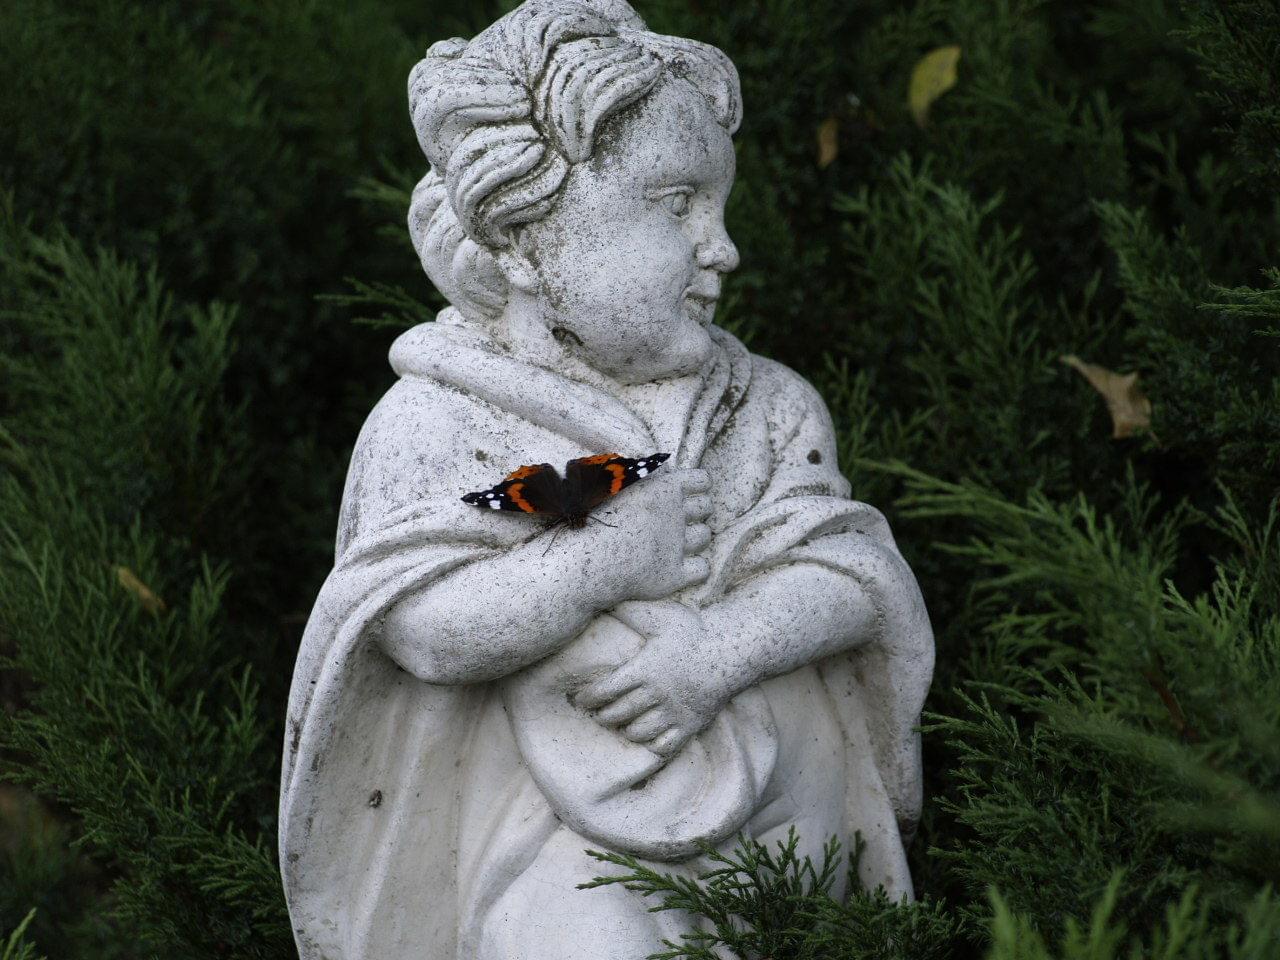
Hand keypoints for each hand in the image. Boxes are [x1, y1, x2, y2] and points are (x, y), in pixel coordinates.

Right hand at [566, 468, 712, 606]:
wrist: (586, 559)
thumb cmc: (595, 519)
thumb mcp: (617, 486)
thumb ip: (639, 476)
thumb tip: (655, 470)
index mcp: (665, 488)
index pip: (702, 480)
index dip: (697, 488)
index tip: (687, 496)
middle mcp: (677, 513)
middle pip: (706, 507)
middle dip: (696, 513)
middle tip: (676, 521)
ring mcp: (678, 545)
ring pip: (705, 536)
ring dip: (694, 538)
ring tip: (673, 543)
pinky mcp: (675, 574)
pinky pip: (703, 568)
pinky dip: (695, 568)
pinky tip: (680, 566)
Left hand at [573, 600, 736, 756]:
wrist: (732, 650)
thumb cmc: (694, 631)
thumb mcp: (661, 616)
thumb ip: (631, 611)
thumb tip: (604, 601)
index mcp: (645, 669)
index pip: (606, 691)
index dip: (589, 698)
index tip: (582, 699)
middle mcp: (657, 694)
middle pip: (618, 715)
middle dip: (603, 716)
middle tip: (598, 713)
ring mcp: (674, 712)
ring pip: (638, 732)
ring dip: (625, 730)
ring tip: (621, 725)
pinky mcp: (690, 725)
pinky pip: (665, 746)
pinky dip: (651, 745)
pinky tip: (647, 736)